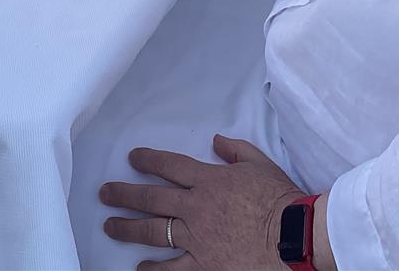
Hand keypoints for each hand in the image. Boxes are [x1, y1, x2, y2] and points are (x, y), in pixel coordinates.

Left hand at [100, 135, 304, 270]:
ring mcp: (197, 238)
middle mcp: (195, 207)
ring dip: (128, 228)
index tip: (132, 158)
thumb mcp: (260, 164)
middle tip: (105, 193)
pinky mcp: (205, 264)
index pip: (169, 166)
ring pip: (154, 231)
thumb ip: (235, 150)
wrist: (293, 236)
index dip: (148, 160)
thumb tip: (216, 141)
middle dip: (124, 194)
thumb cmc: (280, 199)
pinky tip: (140, 268)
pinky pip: (173, 269)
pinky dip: (155, 269)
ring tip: (110, 226)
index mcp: (208, 180)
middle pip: (151, 198)